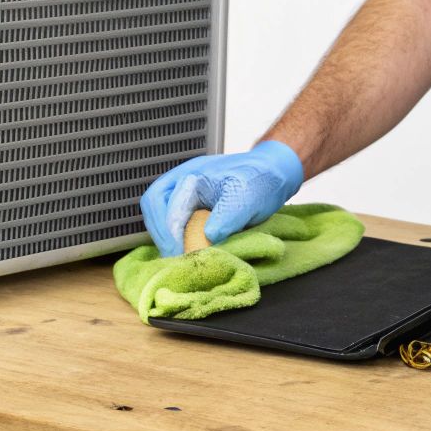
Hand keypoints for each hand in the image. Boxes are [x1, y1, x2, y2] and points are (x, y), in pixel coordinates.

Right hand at [138, 140, 304, 256]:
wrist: (276, 173)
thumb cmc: (262, 178)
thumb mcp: (248, 196)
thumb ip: (228, 216)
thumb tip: (209, 237)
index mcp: (193, 174)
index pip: (163, 200)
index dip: (168, 230)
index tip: (178, 252)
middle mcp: (185, 182)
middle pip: (154, 205)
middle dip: (161, 234)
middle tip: (174, 257)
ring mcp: (188, 194)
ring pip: (162, 214)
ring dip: (167, 237)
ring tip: (179, 257)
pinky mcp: (195, 207)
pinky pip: (176, 221)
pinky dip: (178, 237)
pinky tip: (187, 250)